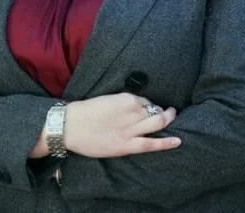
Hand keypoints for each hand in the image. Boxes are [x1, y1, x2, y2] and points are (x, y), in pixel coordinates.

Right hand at [63, 93, 180, 157]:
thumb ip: (119, 103)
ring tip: (173, 118)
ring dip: (168, 120)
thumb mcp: (103, 99)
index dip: (147, 104)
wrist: (68, 126)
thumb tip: (131, 107)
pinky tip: (177, 141)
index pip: (144, 100)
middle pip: (155, 110)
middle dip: (165, 111)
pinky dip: (167, 142)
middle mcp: (132, 112)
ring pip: (158, 123)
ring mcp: (131, 130)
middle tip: (170, 111)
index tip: (147, 107)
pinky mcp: (128, 145)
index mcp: (125, 98)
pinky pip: (152, 144)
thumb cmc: (82, 112)